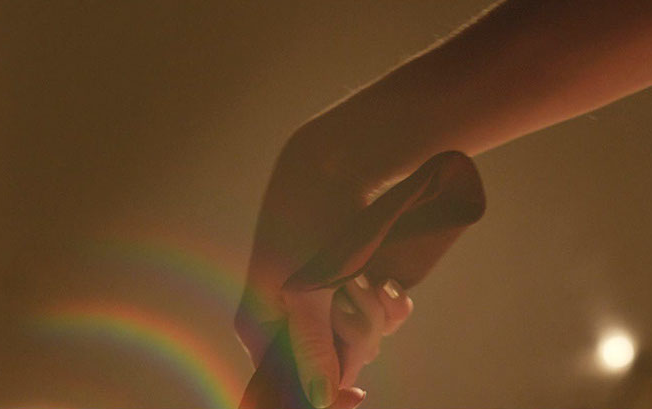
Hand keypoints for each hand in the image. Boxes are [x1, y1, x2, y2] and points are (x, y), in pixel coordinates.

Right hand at [234, 132, 408, 407]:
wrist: (338, 161)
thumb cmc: (309, 222)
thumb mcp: (307, 291)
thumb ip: (312, 348)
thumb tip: (317, 398)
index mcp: (262, 325)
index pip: (285, 384)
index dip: (324, 393)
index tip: (359, 397)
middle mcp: (291, 318)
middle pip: (331, 363)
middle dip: (358, 336)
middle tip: (359, 293)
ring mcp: (323, 301)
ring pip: (361, 338)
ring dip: (377, 314)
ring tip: (374, 276)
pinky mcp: (351, 285)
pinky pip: (377, 315)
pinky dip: (389, 301)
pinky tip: (390, 280)